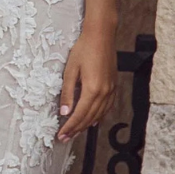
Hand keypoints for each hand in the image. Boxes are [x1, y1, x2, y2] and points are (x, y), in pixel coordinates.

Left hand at [57, 27, 117, 141]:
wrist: (101, 35)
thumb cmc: (83, 49)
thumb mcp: (70, 71)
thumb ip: (67, 93)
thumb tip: (64, 112)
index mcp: (92, 89)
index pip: (79, 115)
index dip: (69, 127)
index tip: (61, 136)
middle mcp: (104, 92)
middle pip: (89, 118)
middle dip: (76, 129)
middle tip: (65, 138)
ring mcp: (111, 90)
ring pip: (99, 114)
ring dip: (86, 125)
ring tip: (75, 132)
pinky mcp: (114, 86)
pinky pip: (107, 107)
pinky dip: (99, 116)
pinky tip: (93, 120)